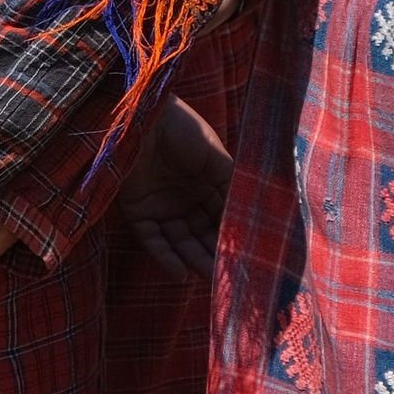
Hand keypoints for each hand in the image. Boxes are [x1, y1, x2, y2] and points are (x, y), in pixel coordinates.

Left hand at [118, 91, 233, 282]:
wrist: (140, 115)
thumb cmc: (180, 128)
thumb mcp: (214, 156)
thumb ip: (232, 184)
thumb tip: (257, 213)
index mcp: (206, 182)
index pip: (222, 217)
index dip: (233, 236)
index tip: (247, 257)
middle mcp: (184, 197)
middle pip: (201, 233)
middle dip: (214, 254)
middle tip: (228, 276)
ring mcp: (160, 205)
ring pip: (179, 240)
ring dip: (192, 259)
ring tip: (208, 277)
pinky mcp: (136, 210)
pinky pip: (151, 239)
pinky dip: (164, 256)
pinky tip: (179, 272)